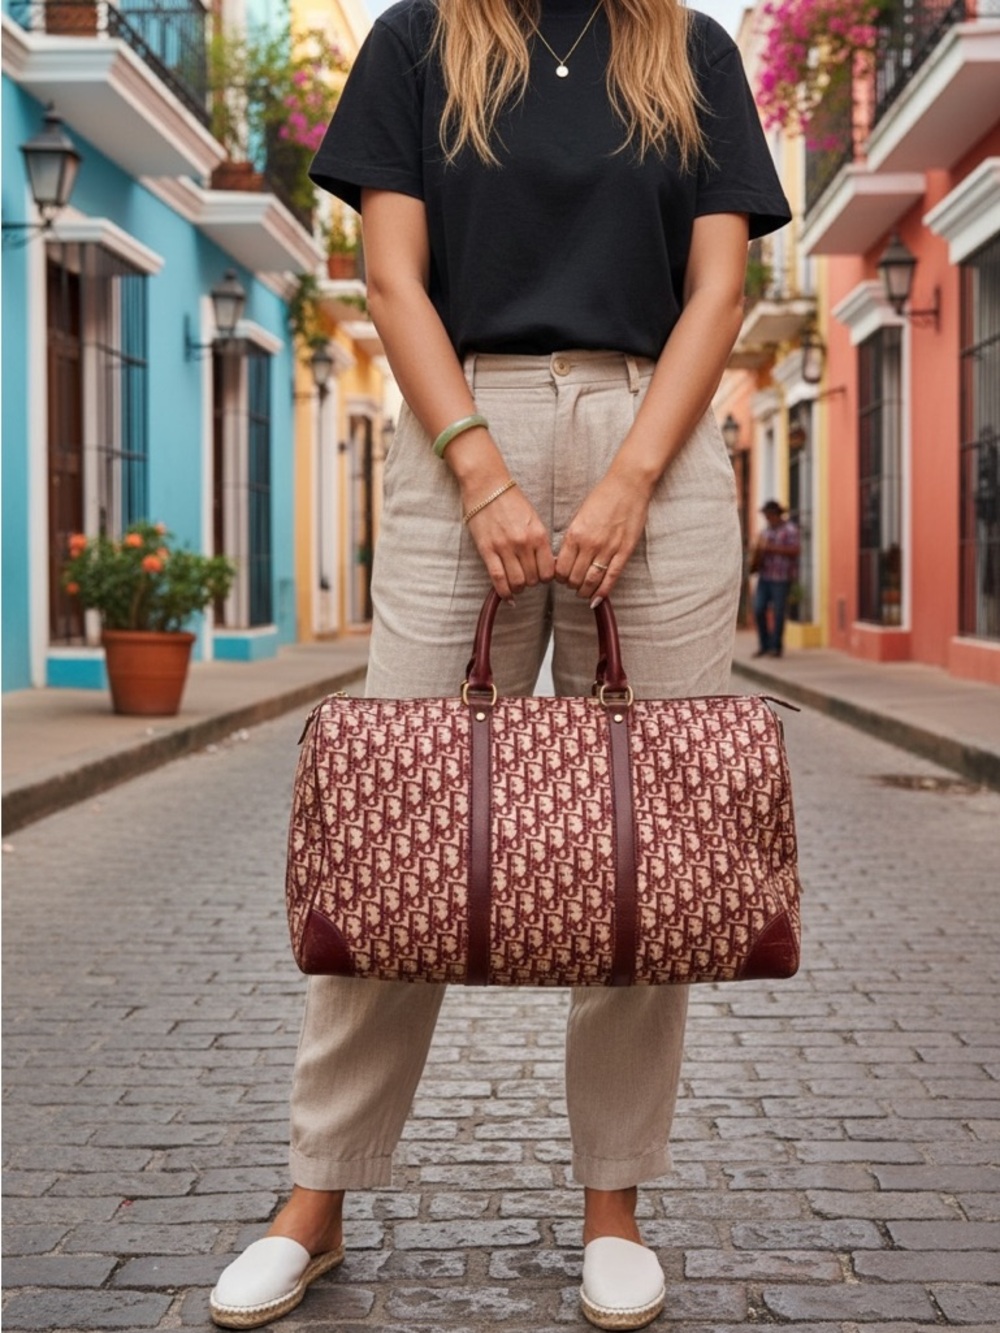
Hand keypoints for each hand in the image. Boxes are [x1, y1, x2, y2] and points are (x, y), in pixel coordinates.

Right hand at [464, 484, 554, 601]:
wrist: (487, 485)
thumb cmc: (511, 500)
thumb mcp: (533, 519)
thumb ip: (539, 542)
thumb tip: (544, 565)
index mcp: (538, 534)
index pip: (548, 571)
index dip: (545, 579)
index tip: (540, 576)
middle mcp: (523, 543)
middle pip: (533, 579)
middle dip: (531, 583)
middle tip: (526, 578)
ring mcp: (504, 547)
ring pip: (517, 582)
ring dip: (518, 588)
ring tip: (516, 584)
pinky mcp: (487, 550)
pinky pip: (498, 578)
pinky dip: (504, 592)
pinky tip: (507, 596)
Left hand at [554, 472, 650, 602]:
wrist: (628, 485)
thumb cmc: (603, 497)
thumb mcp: (580, 516)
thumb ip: (573, 538)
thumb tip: (565, 558)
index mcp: (575, 534)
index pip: (561, 568)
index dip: (559, 578)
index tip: (561, 578)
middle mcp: (590, 544)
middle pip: (574, 577)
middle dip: (571, 585)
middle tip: (572, 585)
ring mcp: (608, 549)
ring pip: (591, 581)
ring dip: (584, 590)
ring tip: (583, 592)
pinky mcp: (624, 551)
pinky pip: (611, 577)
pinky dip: (602, 591)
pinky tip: (596, 599)